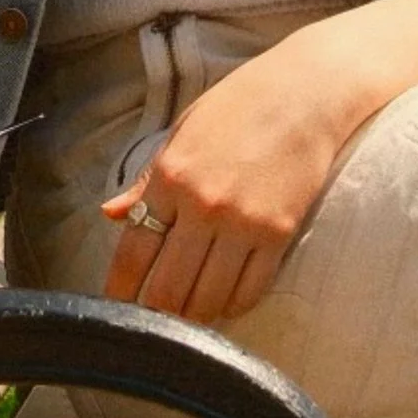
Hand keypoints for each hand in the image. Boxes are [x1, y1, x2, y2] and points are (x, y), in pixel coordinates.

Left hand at [99, 0, 417, 325]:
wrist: (307, 91)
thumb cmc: (240, 105)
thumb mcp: (184, 132)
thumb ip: (147, 181)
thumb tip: (110, 215)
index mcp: (170, 176)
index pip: (134, 253)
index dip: (122, 292)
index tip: (118, 310)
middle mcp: (202, 204)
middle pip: (168, 290)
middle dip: (157, 316)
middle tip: (155, 326)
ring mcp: (242, 222)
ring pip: (208, 300)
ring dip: (196, 317)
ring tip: (191, 317)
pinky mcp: (278, 233)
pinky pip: (250, 291)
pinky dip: (234, 305)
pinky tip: (227, 301)